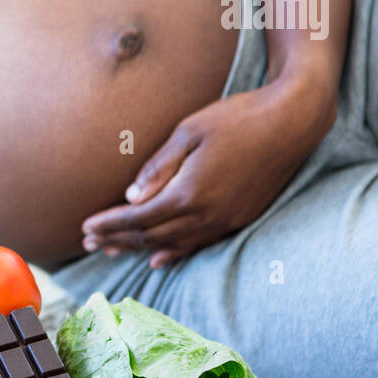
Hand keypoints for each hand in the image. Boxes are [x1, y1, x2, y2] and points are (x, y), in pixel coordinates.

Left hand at [81, 78, 335, 267]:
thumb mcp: (188, 133)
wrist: (292, 122)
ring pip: (173, 244)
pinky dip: (174, 253)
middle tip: (89, 242)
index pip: (137, 219)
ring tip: (112, 250)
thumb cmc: (237, 118)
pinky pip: (199, 245)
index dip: (109, 225)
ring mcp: (225, 221)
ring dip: (140, 248)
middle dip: (117, 239)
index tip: (85, 227)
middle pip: (151, 236)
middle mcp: (206, 215)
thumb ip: (158, 168)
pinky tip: (158, 259)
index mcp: (189, 193)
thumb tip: (131, 198)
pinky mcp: (240, 220)